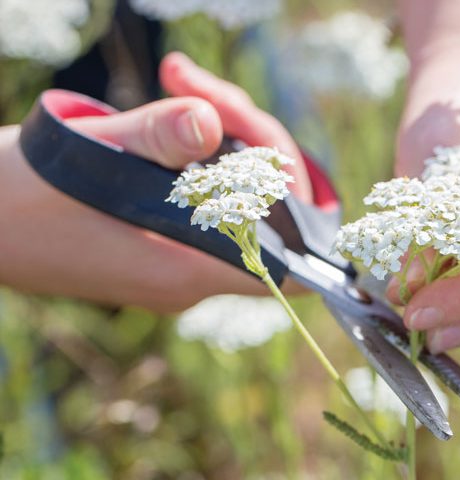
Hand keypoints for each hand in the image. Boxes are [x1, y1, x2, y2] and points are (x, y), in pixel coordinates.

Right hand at [0, 53, 308, 311]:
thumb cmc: (17, 194)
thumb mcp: (87, 155)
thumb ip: (155, 139)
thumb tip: (209, 124)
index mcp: (183, 270)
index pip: (285, 261)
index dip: (294, 205)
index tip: (259, 142)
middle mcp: (189, 281)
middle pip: (263, 215)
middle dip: (246, 137)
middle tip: (188, 82)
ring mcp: (176, 271)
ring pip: (236, 205)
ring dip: (221, 141)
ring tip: (178, 84)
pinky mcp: (160, 255)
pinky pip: (208, 209)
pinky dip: (200, 163)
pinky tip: (168, 122)